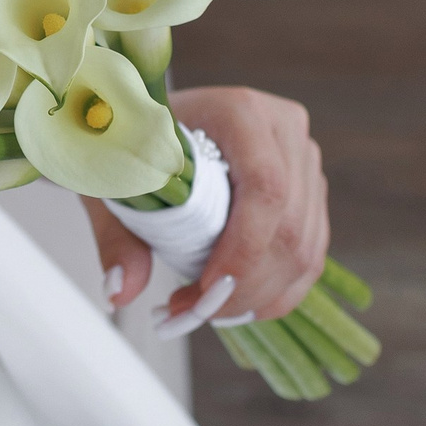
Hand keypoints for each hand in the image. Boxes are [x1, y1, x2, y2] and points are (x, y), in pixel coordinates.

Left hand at [84, 84, 328, 332]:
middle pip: (290, 228)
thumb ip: (117, 235)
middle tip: (189, 313)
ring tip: (202, 310)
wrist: (147, 120)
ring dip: (257, 298)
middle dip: (244, 288)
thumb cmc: (131, 142)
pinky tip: (232, 305)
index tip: (203, 291)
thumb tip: (121, 292)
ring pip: (305, 251)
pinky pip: (309, 257)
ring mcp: (304, 162)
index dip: (244, 250)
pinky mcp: (310, 192)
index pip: (266, 188)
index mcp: (241, 111)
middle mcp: (284, 130)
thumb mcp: (115, 182)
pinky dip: (274, 293)